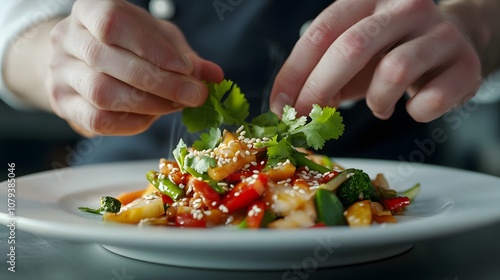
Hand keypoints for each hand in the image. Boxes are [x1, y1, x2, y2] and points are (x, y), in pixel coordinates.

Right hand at [48, 0, 222, 135]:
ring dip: (149, 104)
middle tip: (194, 95)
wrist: (80, 59)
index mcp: (90, 11)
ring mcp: (60, 73)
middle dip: (160, 83)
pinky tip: (152, 117)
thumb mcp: (157, 39)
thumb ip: (184, 55)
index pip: (113, 23)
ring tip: (176, 105)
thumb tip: (214, 76)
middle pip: (108, 62)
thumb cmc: (125, 45)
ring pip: (102, 94)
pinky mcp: (63, 104)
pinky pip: (97, 120)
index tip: (186, 68)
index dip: (152, 48)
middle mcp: (68, 39)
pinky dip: (131, 122)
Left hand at [270, 0, 480, 121]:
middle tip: (306, 119)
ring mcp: (438, 33)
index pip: (321, 33)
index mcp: (367, 0)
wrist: (453, 45)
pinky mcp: (465, 64)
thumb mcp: (352, 56)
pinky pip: (432, 100)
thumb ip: (321, 74)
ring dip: (376, 101)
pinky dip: (415, 113)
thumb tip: (288, 108)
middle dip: (319, 89)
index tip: (279, 106)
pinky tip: (412, 108)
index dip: (294, 73)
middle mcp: (404, 8)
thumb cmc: (391, 52)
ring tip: (379, 107)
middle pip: (351, 48)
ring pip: (395, 71)